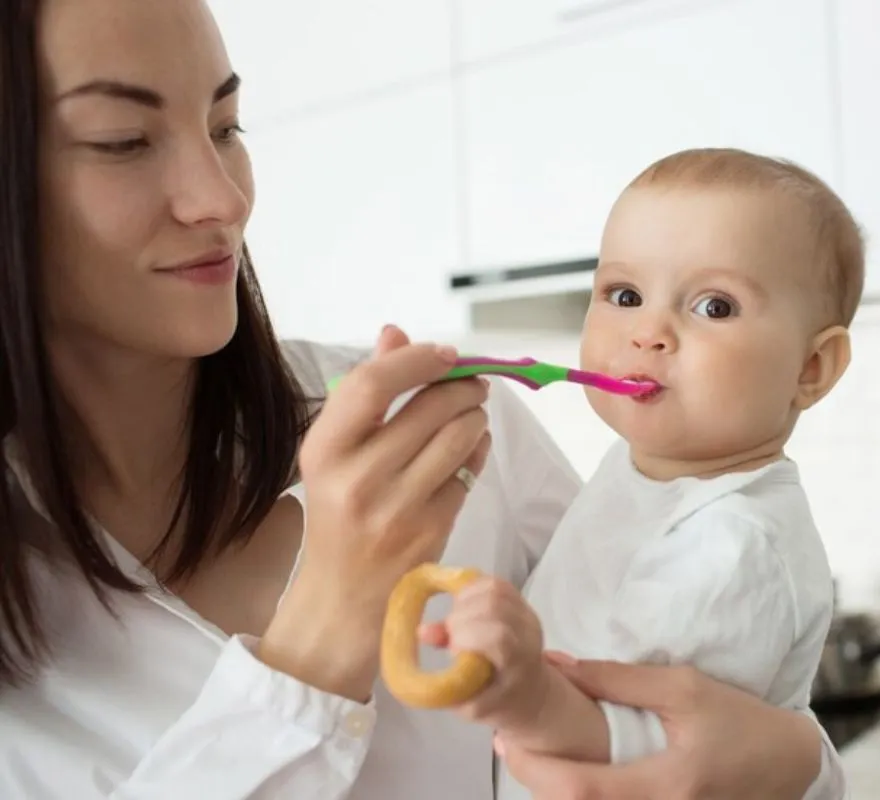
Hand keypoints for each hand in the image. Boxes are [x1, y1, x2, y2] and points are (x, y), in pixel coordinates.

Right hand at [259, 325, 491, 700]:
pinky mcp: (431, 530)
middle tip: (471, 385)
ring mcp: (397, 507)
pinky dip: (478, 451)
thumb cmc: (338, 514)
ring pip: (460, 436)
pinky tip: (470, 449)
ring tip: (469, 417)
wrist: (342, 600)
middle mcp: (357, 478)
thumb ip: (366, 392)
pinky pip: (470, 472)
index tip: (445, 353)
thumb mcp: (335, 454)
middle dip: (463, 387)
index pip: (372, 383)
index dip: (417, 359)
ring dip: (475, 418)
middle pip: (430, 406)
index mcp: (323, 451)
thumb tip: (396, 333)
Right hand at [419, 577, 549, 731]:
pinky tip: (463, 607)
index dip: (468, 634)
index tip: (453, 650)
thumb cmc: (496, 701)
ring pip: (494, 588)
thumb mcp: (468, 702)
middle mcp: (528, 632)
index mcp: (518, 662)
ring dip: (465, 599)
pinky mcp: (521, 602)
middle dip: (461, 616)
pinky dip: (472, 588)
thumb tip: (423, 631)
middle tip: (451, 635)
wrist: (529, 692)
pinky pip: (495, 582)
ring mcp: (526, 613)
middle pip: (494, 605)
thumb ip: (446, 672)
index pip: (498, 635)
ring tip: (457, 620)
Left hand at [498, 656, 824, 799]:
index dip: (535, 768)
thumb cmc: (739, 721)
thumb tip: (562, 667)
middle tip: (512, 745)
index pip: (581, 789)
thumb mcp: (683, 687)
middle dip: (534, 781)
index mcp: (666, 784)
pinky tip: (569, 774)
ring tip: (535, 756)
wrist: (787, 764)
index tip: (508, 739)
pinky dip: (581, 798)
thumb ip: (620, 680)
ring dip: (555, 791)